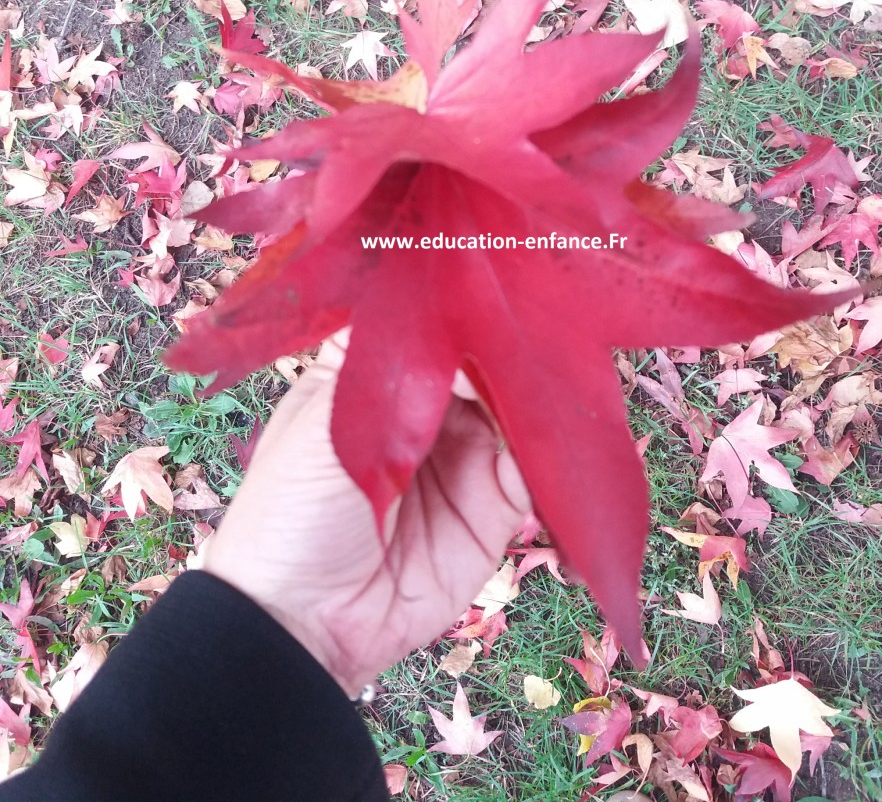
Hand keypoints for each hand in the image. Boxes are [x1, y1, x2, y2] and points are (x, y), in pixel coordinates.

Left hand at [203, 333, 529, 695]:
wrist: (301, 625)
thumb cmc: (292, 509)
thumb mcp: (326, 422)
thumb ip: (396, 371)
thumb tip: (465, 337)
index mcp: (374, 376)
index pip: (427, 326)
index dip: (457, 308)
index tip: (492, 289)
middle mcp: (425, 411)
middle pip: (482, 363)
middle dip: (507, 348)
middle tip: (538, 327)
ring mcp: (463, 458)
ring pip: (516, 411)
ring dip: (536, 396)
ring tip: (556, 375)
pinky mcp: (495, 510)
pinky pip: (534, 471)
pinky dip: (549, 454)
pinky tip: (554, 435)